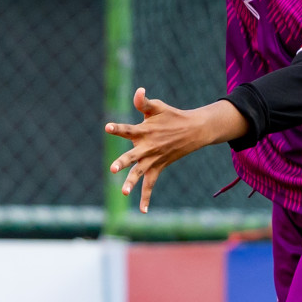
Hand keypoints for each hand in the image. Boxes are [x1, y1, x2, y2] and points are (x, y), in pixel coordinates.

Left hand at [105, 88, 245, 212]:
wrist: (194, 131)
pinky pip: (151, 184)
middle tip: (112, 168)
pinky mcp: (158, 167)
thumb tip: (139, 91)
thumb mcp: (157, 107)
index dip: (118, 128)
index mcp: (145, 130)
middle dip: (123, 162)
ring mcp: (153, 159)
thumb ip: (144, 102)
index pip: (128, 129)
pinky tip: (143, 211)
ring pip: (140, 173)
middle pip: (132, 156)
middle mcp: (147, 147)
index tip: (108, 127)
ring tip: (123, 192)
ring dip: (132, 182)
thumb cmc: (172, 116)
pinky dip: (147, 197)